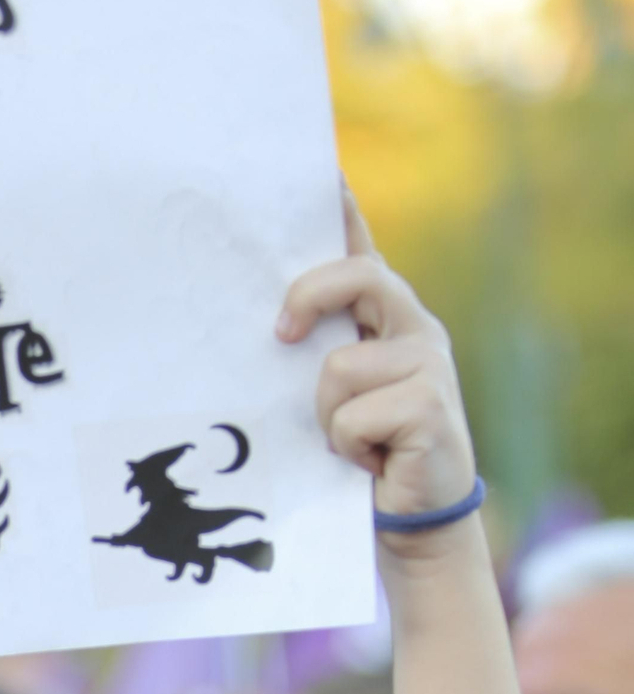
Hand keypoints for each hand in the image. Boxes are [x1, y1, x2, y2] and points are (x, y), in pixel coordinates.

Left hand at [278, 188, 476, 536]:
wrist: (410, 520)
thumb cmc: (363, 454)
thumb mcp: (333, 398)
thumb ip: (313, 356)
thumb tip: (262, 330)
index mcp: (388, 321)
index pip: (364, 253)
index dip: (346, 212)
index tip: (323, 173)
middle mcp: (415, 329)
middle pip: (358, 278)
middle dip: (309, 297)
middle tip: (281, 335)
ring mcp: (429, 364)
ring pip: (339, 368)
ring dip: (327, 417)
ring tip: (350, 442)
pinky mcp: (431, 407)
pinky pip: (353, 417)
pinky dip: (348, 447)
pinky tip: (370, 462)